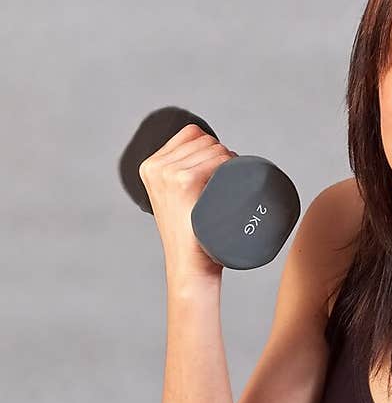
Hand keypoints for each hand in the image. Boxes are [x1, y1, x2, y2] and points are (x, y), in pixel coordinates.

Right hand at [138, 122, 236, 285]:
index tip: (219, 172)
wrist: (190, 268)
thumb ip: (179, 181)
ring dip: (231, 162)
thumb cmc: (192, 239)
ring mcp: (168, 173)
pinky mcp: (183, 181)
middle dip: (223, 156)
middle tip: (229, 185)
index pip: (191, 134)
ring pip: (215, 147)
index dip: (211, 148)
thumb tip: (205, 160)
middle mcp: (156, 166)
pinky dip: (230, 166)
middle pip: (205, 139)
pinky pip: (218, 159)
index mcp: (150, 166)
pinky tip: (230, 183)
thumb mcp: (175, 202)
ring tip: (230, 189)